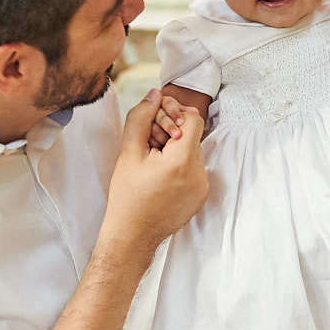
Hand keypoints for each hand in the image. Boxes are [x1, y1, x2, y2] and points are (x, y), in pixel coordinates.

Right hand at [99, 89, 207, 264]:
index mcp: (182, 161)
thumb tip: (155, 94)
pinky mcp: (201, 196)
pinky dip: (180, 166)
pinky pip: (195, 169)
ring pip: (194, 151)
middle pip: (193, 135)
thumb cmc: (127, 196)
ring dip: (176, 150)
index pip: (193, 118)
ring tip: (154, 164)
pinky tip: (161, 178)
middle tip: (150, 145)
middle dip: (172, 133)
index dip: (174, 114)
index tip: (157, 124)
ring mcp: (202, 186)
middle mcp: (198, 173)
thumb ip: (141, 117)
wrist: (132, 235)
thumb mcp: (129, 152)